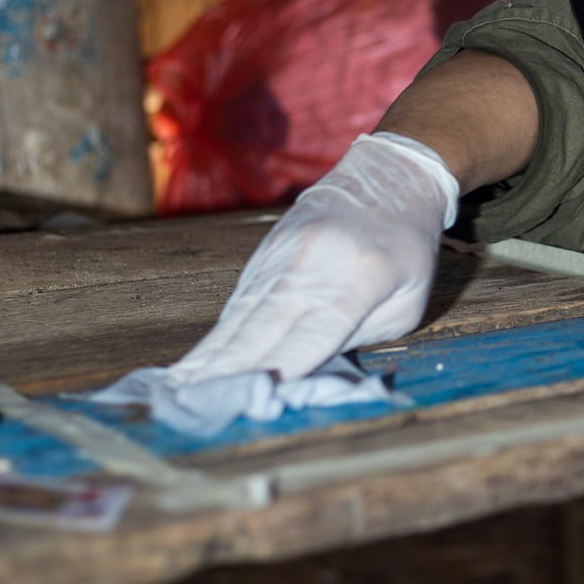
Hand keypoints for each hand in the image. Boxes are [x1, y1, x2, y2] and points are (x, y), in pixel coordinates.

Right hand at [167, 133, 458, 384]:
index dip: (278, 372)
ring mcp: (280, 257)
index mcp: (355, 282)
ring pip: (240, 316)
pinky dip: (218, 335)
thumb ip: (360, 339)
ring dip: (209, 357)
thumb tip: (309, 373)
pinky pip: (239, 301)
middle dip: (225, 372)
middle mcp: (309, 267)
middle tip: (188, 406)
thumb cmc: (407, 249)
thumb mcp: (407, 302)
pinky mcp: (265, 253)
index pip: (310, 338)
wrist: (390, 176)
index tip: (249, 403)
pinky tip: (194, 363)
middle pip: (260, 328)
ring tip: (177, 391)